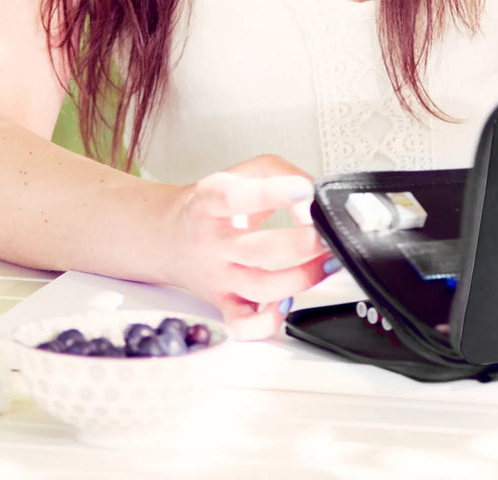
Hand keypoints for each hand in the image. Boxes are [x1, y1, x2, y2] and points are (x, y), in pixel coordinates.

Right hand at [167, 155, 335, 338]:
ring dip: (303, 277)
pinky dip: (269, 321)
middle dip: (302, 244)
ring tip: (326, 260)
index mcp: (210, 202)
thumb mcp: (244, 171)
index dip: (273, 194)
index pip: (235, 198)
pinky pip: (244, 324)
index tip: (304, 191)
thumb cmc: (214, 204)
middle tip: (326, 233)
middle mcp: (211, 242)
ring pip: (261, 288)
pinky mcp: (223, 303)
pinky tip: (288, 301)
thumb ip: (282, 173)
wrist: (171, 236)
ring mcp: (218, 276)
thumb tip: (312, 196)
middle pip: (258, 250)